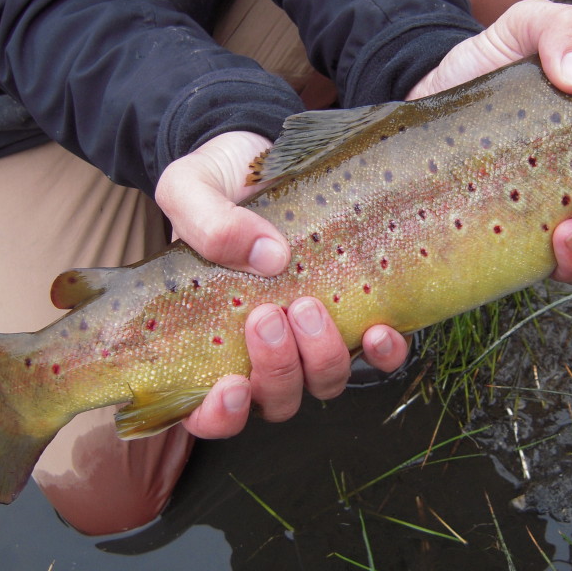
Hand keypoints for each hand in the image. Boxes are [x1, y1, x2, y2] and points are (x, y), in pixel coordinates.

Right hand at [155, 132, 408, 438]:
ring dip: (321, 357)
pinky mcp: (352, 313)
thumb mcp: (188, 188)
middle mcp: (261, 352)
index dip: (219, 416)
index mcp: (207, 340)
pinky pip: (376, 356)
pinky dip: (382, 353)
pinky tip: (380, 328)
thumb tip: (266, 256)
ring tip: (310, 305)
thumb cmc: (214, 182)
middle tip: (270, 315)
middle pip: (275, 401)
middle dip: (276, 369)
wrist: (259, 154)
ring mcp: (310, 338)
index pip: (207, 412)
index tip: (230, 385)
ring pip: (323, 383)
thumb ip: (206, 222)